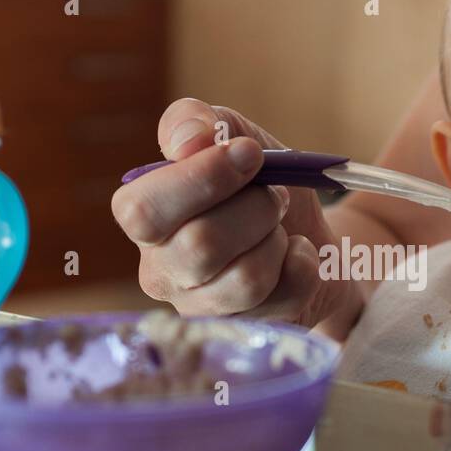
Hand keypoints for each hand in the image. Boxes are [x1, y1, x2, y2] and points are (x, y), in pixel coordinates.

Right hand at [111, 98, 356, 326]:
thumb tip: (188, 139)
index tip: (250, 154)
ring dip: (277, 239)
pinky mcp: (245, 329)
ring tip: (278, 226)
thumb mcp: (231, 134)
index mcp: (144, 218)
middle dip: (255, 208)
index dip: (203, 179)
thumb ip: (198, 121)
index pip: (143, 210)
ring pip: (245, 279)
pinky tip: (295, 255)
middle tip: (273, 194)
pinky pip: (285, 297)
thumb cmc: (257, 182)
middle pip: (201, 245)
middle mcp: (161, 271)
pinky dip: (304, 263)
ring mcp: (202, 309)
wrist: (308, 228)